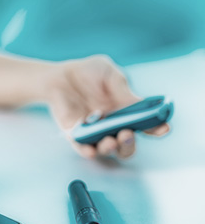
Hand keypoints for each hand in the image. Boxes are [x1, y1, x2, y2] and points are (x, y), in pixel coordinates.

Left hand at [46, 55, 169, 158]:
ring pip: (106, 149)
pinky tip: (90, 149)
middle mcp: (112, 125)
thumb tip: (139, 104)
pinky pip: (81, 147)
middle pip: (126, 145)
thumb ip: (122, 89)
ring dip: (110, 148)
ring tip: (110, 140)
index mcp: (126, 112)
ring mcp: (94, 131)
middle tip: (127, 134)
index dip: (156, 128)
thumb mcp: (109, 74)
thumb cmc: (88, 73)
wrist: (60, 74)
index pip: (145, 125)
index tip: (163, 128)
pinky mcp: (74, 133)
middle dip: (129, 144)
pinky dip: (87, 150)